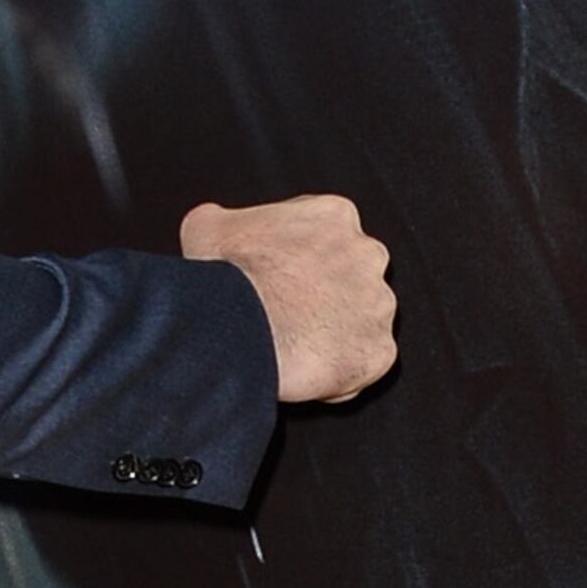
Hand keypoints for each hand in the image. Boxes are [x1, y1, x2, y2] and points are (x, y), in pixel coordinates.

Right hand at [184, 192, 395, 404]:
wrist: (239, 327)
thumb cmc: (227, 275)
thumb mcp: (208, 226)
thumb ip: (227, 220)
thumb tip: (216, 223)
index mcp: (336, 216)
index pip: (328, 235)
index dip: (301, 258)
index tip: (281, 276)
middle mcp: (369, 255)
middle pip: (353, 276)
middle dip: (327, 293)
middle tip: (290, 312)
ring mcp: (379, 306)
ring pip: (360, 322)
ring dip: (335, 332)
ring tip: (295, 346)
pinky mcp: (378, 351)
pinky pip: (364, 364)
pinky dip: (341, 371)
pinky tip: (306, 371)